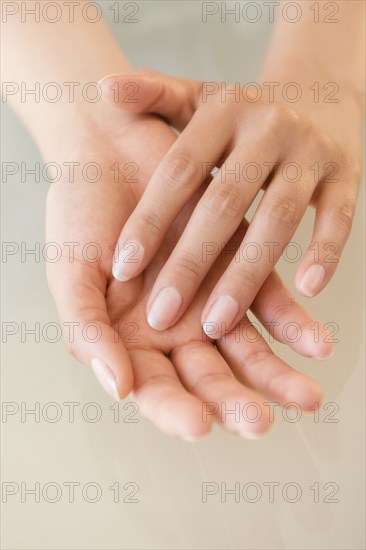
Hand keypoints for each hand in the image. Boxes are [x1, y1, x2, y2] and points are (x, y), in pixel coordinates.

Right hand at [46, 115, 329, 438]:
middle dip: (235, 402)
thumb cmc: (82, 214)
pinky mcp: (240, 265)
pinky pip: (271, 301)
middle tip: (258, 421)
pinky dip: (293, 323)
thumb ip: (88, 331)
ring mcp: (210, 299)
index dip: (176, 411)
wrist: (112, 150)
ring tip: (305, 397)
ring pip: (247, 349)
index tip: (199, 423)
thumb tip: (118, 387)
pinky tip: (316, 343)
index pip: (156, 390)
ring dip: (276, 374)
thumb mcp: (72, 275)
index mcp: (130, 339)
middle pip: (209, 378)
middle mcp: (175, 328)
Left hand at [100, 69, 361, 337]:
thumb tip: (104, 89)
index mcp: (223, 111)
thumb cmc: (245, 114)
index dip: (149, 221)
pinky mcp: (346, 174)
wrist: (319, 95)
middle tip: (161, 315)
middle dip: (191, 263)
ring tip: (216, 324)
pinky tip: (303, 293)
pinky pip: (339, 217)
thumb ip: (154, 94)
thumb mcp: (200, 96)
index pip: (179, 170)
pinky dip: (324, 253)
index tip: (122, 270)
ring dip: (246, 276)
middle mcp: (267, 128)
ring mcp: (310, 152)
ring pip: (278, 219)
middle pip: (224, 203)